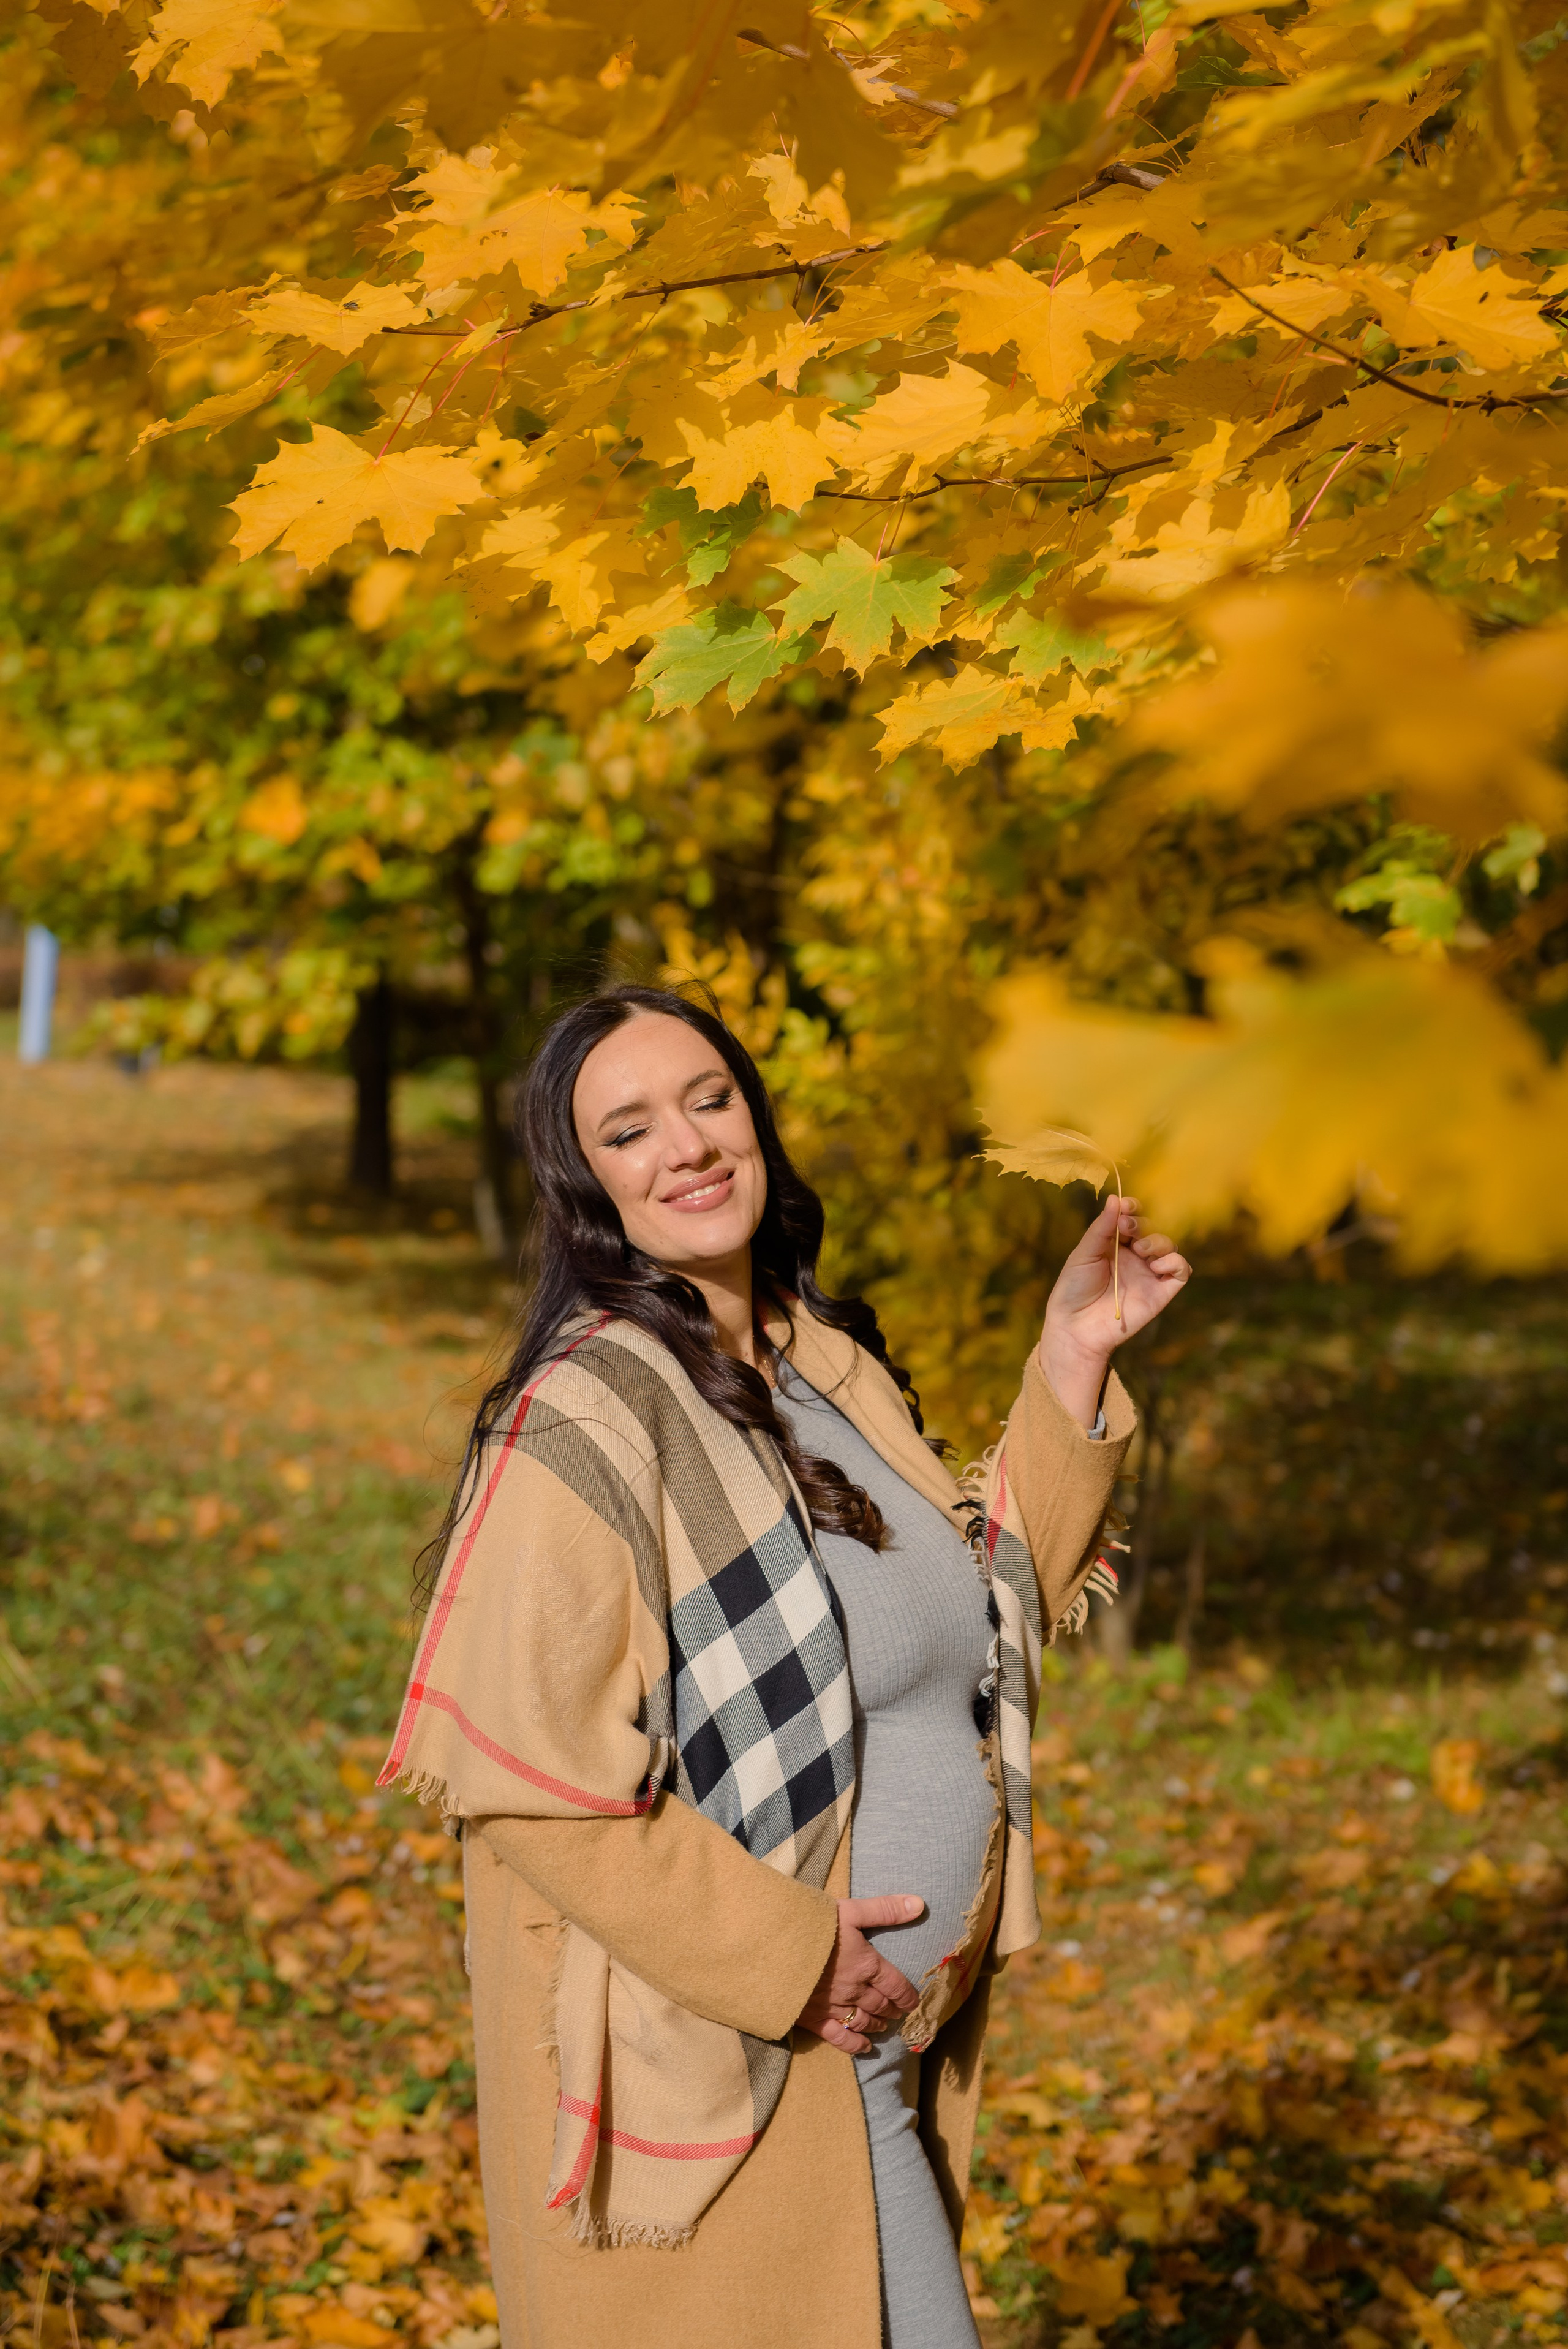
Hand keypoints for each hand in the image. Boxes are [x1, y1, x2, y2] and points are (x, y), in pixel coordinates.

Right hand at [796, 1895, 923, 2054]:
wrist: (771, 1946)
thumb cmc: (811, 1923)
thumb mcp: (850, 1909)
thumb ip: (885, 1910)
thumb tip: (920, 1905)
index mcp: (867, 1963)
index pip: (896, 1985)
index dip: (907, 1995)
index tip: (914, 2002)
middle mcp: (855, 1990)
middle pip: (881, 2004)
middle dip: (892, 2008)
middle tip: (898, 2011)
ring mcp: (834, 2007)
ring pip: (863, 2020)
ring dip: (876, 2023)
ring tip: (883, 2025)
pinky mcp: (813, 2018)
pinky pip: (839, 2037)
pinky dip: (854, 2044)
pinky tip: (863, 2047)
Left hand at [1040, 1194, 1191, 1425]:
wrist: (1076, 1327)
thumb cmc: (1074, 1290)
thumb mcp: (1084, 1254)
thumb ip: (1101, 1228)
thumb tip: (1115, 1198)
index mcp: (1114, 1244)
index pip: (1132, 1218)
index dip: (1133, 1208)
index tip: (1126, 1205)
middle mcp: (1134, 1256)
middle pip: (1151, 1228)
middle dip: (1142, 1223)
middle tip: (1127, 1228)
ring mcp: (1149, 1273)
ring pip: (1168, 1245)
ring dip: (1158, 1241)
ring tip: (1141, 1250)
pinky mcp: (1161, 1291)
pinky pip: (1181, 1270)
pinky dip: (1175, 1262)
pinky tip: (1155, 1265)